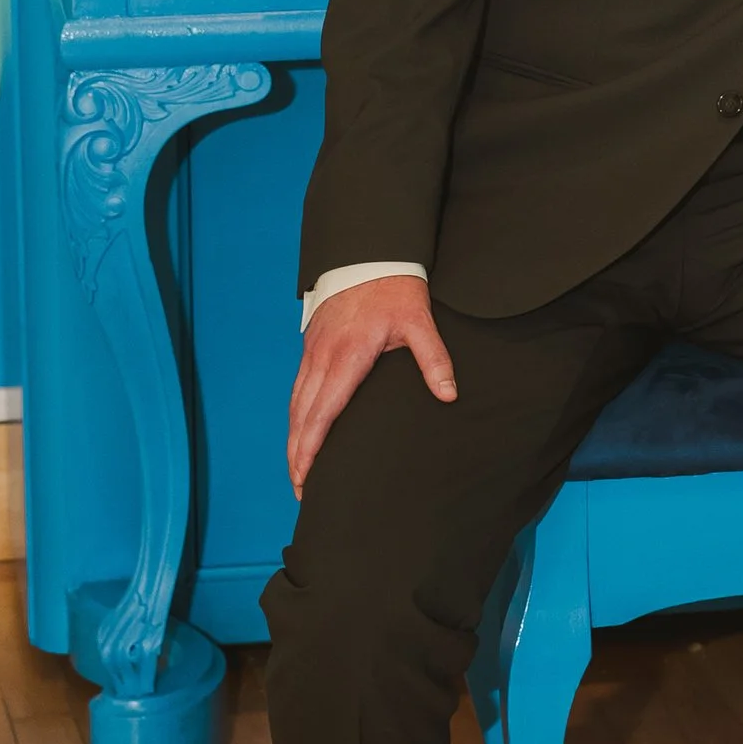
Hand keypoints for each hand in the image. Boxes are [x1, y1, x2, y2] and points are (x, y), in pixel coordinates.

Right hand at [288, 277, 455, 498]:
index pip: (321, 413)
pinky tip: (301, 431)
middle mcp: (322, 358)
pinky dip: (296, 416)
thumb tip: (448, 395)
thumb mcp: (419, 322)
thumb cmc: (395, 289)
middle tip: (300, 489)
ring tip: (298, 470)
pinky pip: (298, 388)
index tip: (305, 478)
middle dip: (297, 456)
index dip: (310, 449)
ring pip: (295, 404)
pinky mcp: (311, 346)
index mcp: (347, 357)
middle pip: (301, 416)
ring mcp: (312, 352)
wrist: (370, 254)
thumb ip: (433, 360)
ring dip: (294, 439)